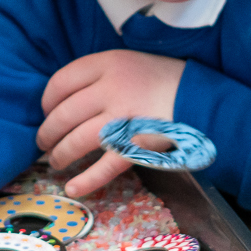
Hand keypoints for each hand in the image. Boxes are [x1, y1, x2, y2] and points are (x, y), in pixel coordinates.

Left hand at [37, 50, 186, 196]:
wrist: (205, 99)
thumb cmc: (166, 82)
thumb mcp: (131, 63)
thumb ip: (100, 76)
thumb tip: (63, 102)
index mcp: (109, 64)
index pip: (60, 82)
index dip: (46, 101)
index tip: (47, 113)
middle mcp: (113, 89)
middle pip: (63, 114)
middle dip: (48, 133)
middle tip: (44, 143)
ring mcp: (124, 120)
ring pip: (76, 141)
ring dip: (60, 155)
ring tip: (56, 162)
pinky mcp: (136, 147)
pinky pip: (103, 168)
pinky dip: (85, 181)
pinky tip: (72, 188)